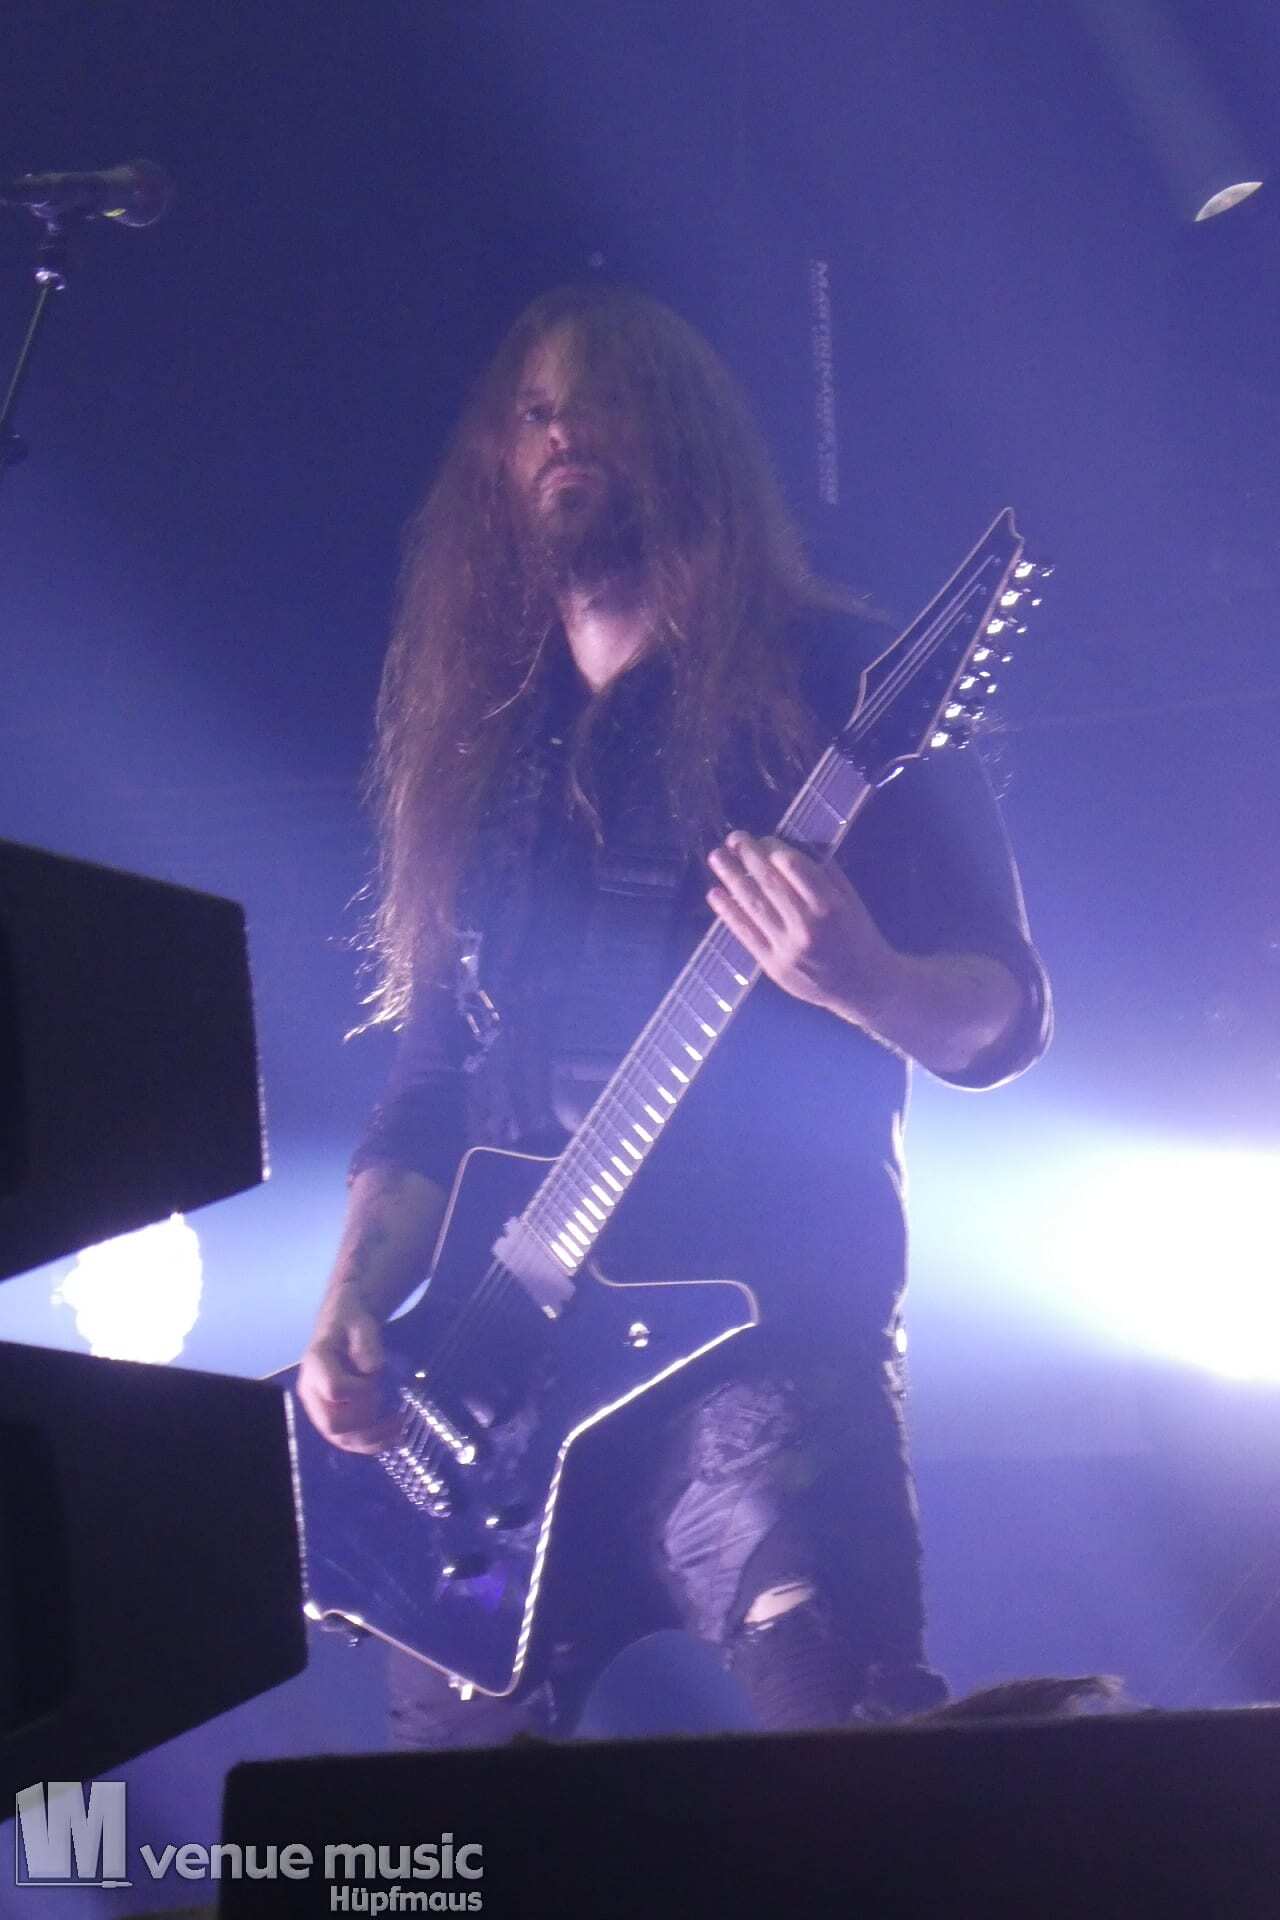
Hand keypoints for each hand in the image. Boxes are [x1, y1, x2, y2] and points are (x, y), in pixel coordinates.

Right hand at [296, 1288, 397, 1454]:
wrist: (341, 1326)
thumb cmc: (350, 1323)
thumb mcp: (361, 1323)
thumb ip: (366, 1342)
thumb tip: (372, 1369)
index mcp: (315, 1365)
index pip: (333, 1389)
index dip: (360, 1390)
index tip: (376, 1377)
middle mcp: (312, 1392)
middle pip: (333, 1424)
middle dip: (365, 1421)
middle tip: (389, 1409)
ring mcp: (320, 1409)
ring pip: (341, 1439)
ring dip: (373, 1439)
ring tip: (401, 1429)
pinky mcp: (332, 1417)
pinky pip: (348, 1440)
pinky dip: (371, 1444)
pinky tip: (395, 1438)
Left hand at [706, 831, 903, 1026]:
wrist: (864, 986)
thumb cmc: (857, 935)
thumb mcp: (850, 899)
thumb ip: (824, 873)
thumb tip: (790, 846)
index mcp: (830, 905)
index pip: (794, 867)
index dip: (773, 849)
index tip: (763, 839)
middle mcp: (807, 926)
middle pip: (769, 883)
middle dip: (748, 856)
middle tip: (733, 838)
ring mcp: (787, 948)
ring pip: (753, 906)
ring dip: (731, 878)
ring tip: (716, 858)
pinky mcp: (773, 965)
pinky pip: (745, 933)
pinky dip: (728, 912)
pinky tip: (716, 894)